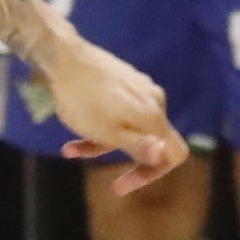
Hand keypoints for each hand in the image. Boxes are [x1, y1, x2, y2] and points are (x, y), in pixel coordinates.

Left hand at [36, 33, 183, 195]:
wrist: (63, 57)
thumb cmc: (83, 100)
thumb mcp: (108, 133)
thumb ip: (139, 146)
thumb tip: (164, 156)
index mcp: (154, 116)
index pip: (175, 153)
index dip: (154, 172)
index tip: (125, 183)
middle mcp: (154, 100)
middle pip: (148, 140)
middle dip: (117, 154)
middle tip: (87, 161)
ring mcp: (139, 88)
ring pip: (128, 125)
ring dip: (101, 140)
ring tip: (69, 148)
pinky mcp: (124, 79)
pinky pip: (118, 110)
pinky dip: (99, 122)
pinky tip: (74, 122)